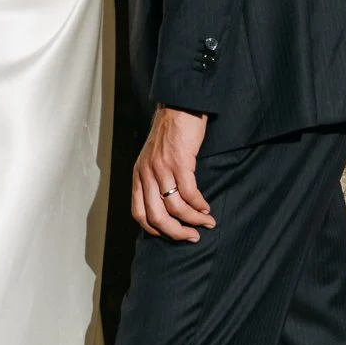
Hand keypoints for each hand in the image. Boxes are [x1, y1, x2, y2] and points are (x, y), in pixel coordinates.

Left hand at [132, 106, 213, 241]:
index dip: (155, 230)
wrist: (178, 107)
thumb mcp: (152, 159)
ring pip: (175, 208)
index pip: (139, 213)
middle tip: (192, 237)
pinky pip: (189, 193)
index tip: (172, 235)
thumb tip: (167, 209)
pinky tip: (206, 207)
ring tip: (206, 222)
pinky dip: (199, 205)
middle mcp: (146, 173)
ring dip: (193, 220)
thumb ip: (154, 181)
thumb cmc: (169, 134)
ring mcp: (161, 167)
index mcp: (138, 175)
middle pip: (156, 217)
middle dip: (176, 233)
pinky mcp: (179, 161)